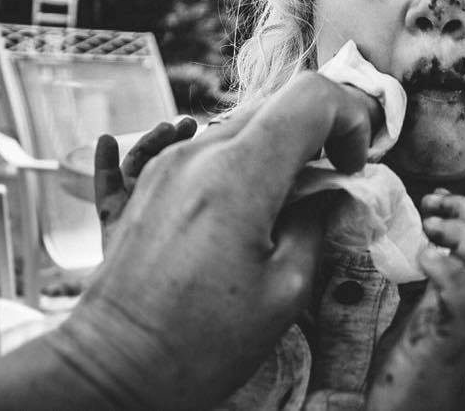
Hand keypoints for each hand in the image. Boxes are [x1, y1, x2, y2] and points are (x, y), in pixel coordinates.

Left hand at [0, 72, 384, 410]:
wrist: (112, 366)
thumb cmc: (202, 342)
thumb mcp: (286, 290)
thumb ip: (319, 224)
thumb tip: (334, 193)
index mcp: (239, 175)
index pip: (310, 97)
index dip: (349, 120)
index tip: (352, 167)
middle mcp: (200, 153)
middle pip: (279, 103)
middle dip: (320, 133)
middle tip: (332, 183)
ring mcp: (169, 162)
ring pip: (246, 122)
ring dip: (283, 147)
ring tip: (289, 202)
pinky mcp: (153, 179)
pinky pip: (213, 145)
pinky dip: (248, 159)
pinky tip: (250, 207)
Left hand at [366, 191, 464, 409]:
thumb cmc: (411, 362)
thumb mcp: (413, 307)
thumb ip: (417, 277)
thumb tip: (401, 238)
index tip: (437, 198)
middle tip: (434, 209)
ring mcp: (464, 320)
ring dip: (463, 238)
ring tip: (431, 231)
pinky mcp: (448, 339)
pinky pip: (464, 302)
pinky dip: (447, 271)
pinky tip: (424, 259)